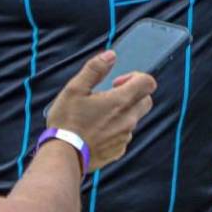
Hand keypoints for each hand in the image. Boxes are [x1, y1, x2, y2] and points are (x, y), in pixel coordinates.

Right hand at [47, 51, 155, 171]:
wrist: (64, 155)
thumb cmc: (67, 121)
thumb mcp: (75, 88)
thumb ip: (95, 69)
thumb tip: (111, 55)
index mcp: (120, 101)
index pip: (148, 82)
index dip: (136, 77)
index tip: (116, 82)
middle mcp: (128, 119)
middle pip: (145, 100)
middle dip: (132, 95)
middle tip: (109, 97)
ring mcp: (125, 137)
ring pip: (133, 119)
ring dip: (121, 113)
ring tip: (97, 116)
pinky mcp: (119, 150)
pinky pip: (124, 135)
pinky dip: (115, 130)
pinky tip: (96, 131)